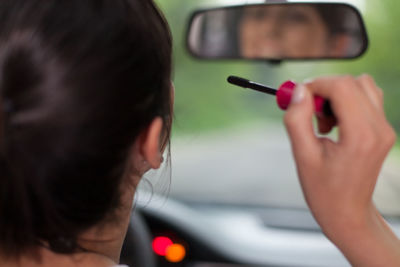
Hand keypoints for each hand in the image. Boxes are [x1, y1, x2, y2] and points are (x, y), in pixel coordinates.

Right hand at [284, 75, 399, 265]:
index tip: (297, 97)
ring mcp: (385, 129)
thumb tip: (298, 91)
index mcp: (360, 136)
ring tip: (323, 122)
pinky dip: (346, 102)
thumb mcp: (302, 156)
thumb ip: (297, 119)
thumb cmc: (324, 190)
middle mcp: (379, 129)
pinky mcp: (383, 131)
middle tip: (308, 112)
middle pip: (353, 82)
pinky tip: (334, 124)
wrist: (348, 213)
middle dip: (324, 89)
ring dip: (337, 95)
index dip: (315, 85)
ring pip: (362, 86)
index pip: (341, 87)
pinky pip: (367, 99)